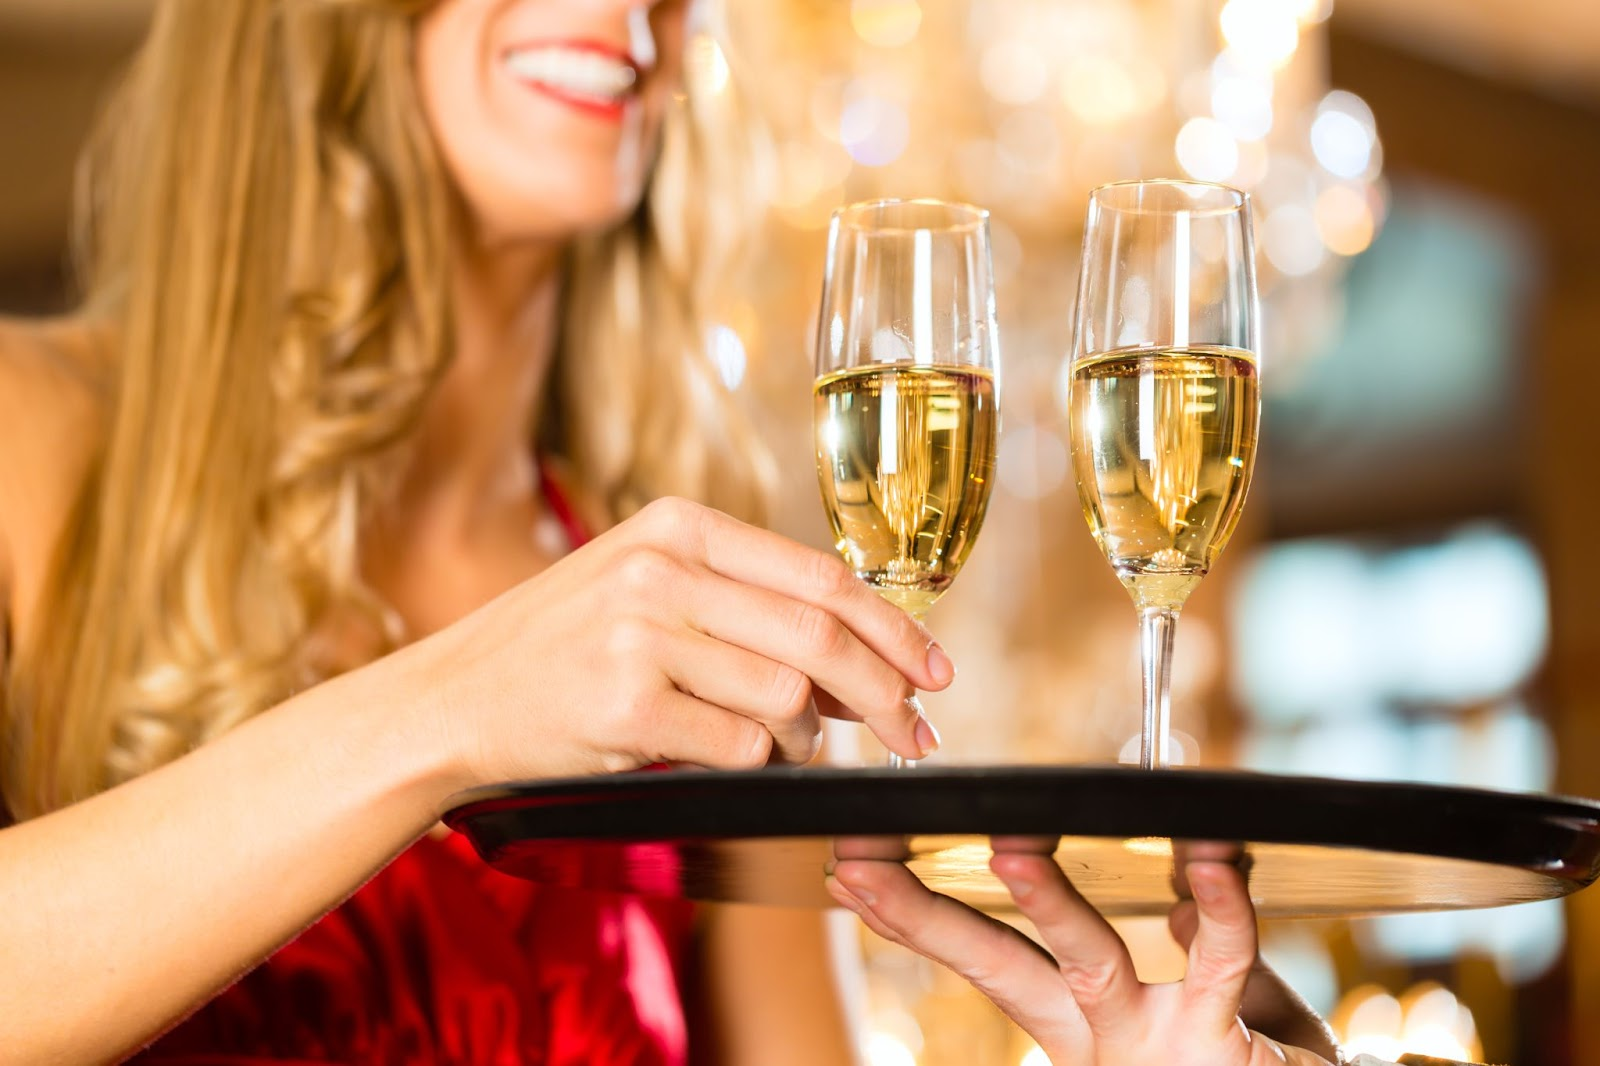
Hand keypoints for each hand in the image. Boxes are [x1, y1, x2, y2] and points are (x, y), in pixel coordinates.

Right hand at [390, 497, 950, 790]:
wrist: (452, 698)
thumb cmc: (563, 647)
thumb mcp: (648, 590)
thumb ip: (748, 609)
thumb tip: (865, 662)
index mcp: (678, 526)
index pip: (821, 574)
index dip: (893, 629)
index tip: (934, 671)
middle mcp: (662, 569)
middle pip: (819, 633)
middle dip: (885, 693)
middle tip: (915, 734)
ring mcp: (639, 635)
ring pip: (787, 693)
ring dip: (812, 737)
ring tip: (801, 748)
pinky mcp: (623, 705)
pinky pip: (738, 744)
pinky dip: (761, 762)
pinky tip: (750, 760)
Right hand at [826, 839, 1337, 1065]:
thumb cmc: (1258, 1062)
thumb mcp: (1214, 1002)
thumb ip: (1190, 941)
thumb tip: (1175, 890)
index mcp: (1079, 1024)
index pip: (981, 959)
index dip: (912, 919)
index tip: (849, 872)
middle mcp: (1099, 1034)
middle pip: (998, 966)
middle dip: (927, 915)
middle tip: (863, 862)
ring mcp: (1153, 1041)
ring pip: (1087, 962)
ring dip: (1047, 904)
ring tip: (1009, 851)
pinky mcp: (1220, 1042)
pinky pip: (1221, 961)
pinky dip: (1217, 907)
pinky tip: (1205, 856)